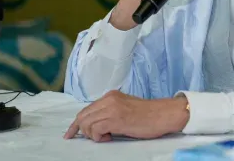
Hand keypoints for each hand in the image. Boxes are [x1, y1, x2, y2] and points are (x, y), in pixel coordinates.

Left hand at [63, 90, 189, 141]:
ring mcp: (112, 108)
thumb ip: (110, 112)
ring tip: (107, 136)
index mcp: (110, 96)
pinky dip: (98, 137)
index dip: (76, 124)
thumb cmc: (148, 115)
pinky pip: (95, 129)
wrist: (163, 114)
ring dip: (92, 134)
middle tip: (96, 138)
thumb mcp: (125, 108)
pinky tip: (110, 137)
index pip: (86, 109)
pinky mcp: (116, 118)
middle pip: (83, 116)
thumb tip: (95, 125)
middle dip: (82, 131)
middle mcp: (109, 99)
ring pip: (86, 123)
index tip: (70, 134)